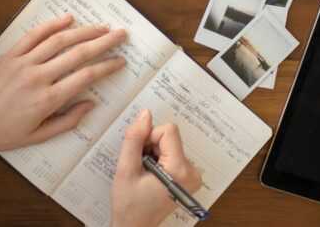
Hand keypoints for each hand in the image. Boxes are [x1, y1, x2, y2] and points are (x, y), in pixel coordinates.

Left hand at [0, 14, 126, 157]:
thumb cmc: (4, 134)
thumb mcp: (39, 136)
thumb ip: (68, 121)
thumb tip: (91, 104)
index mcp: (48, 100)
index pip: (86, 76)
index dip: (107, 67)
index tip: (120, 61)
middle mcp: (38, 77)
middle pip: (78, 53)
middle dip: (104, 42)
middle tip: (121, 35)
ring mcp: (23, 63)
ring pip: (59, 41)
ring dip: (84, 31)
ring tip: (101, 26)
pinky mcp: (9, 56)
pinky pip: (33, 36)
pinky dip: (51, 25)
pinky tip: (68, 19)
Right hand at [111, 109, 201, 226]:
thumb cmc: (129, 205)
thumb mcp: (126, 170)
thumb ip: (134, 139)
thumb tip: (145, 114)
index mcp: (180, 170)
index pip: (168, 131)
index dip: (148, 138)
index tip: (140, 156)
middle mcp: (192, 172)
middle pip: (170, 137)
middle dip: (151, 146)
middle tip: (141, 168)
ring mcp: (192, 175)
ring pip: (170, 144)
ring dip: (154, 153)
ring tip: (145, 174)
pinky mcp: (188, 177)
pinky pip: (173, 153)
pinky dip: (159, 159)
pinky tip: (151, 175)